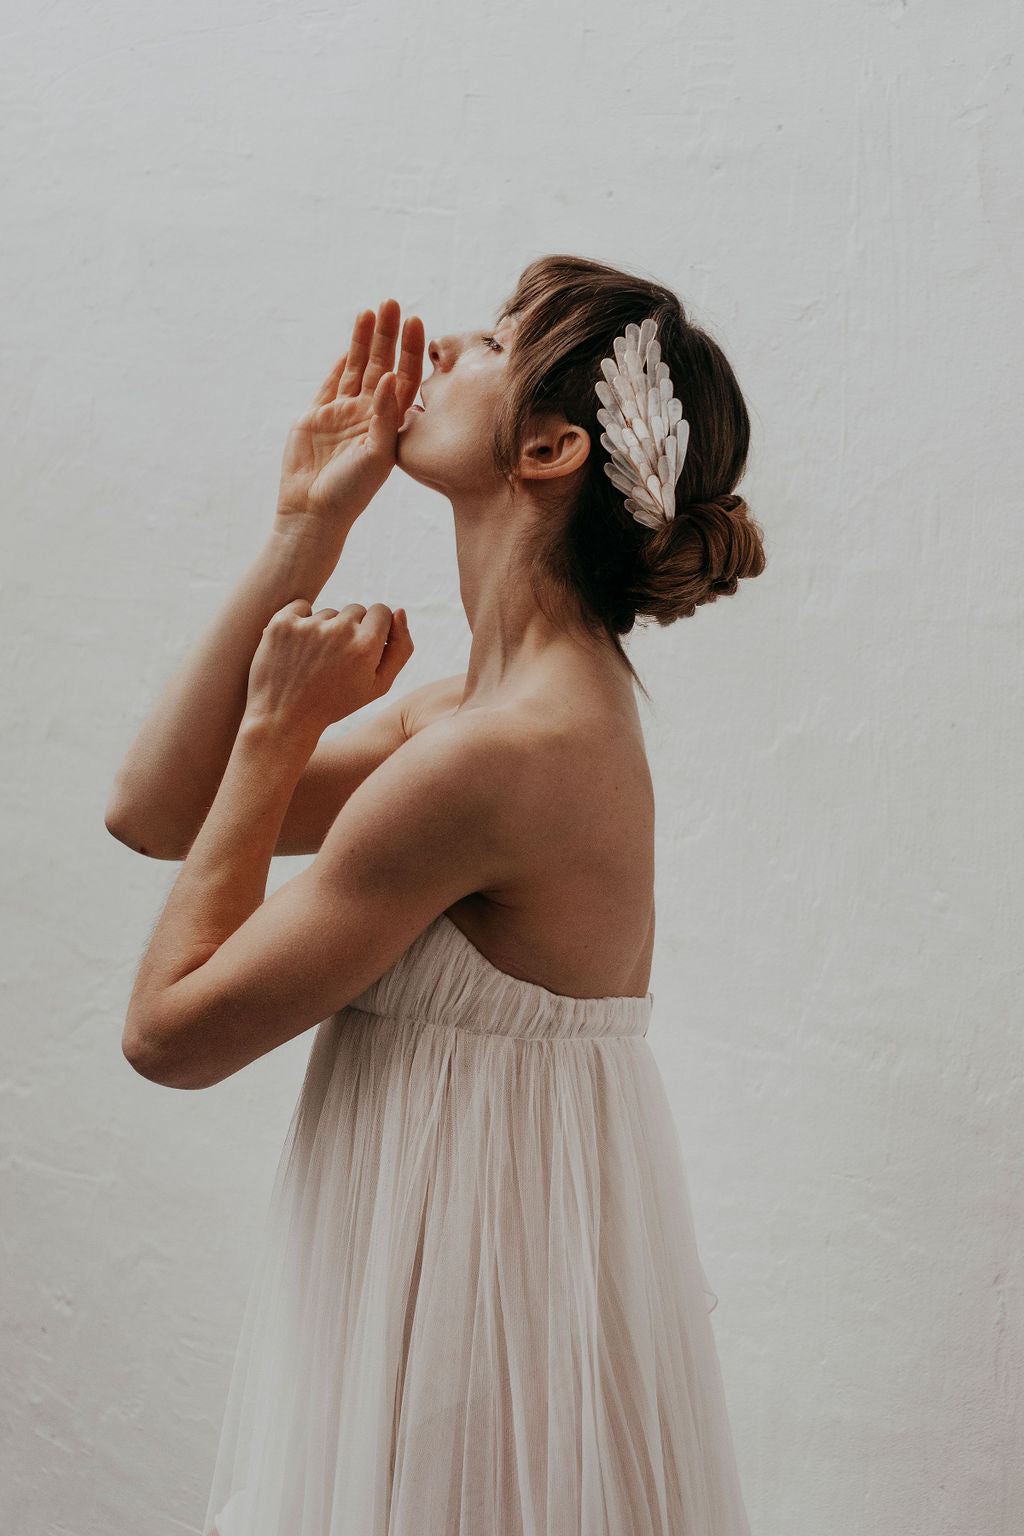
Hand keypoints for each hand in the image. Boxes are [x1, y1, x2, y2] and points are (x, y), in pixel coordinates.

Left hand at [242, 599, 414, 747]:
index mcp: (366, 645)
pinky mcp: (282, 622)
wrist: (284, 718)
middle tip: (336, 660)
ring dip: (325, 629)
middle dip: (350, 629)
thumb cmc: (335, 703)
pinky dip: (300, 621)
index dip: (375, 629)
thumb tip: (400, 610)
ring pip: (328, 612)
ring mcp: (309, 625)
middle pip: (355, 610)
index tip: (362, 647)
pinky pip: (301, 607)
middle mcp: (339, 630)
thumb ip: (401, 648)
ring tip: (314, 661)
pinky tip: (297, 647)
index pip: (382, 611)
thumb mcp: (379, 685)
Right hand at [275, 299, 424, 531]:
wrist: (312, 510)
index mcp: (389, 425)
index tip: (415, 323)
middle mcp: (368, 416)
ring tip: (370, 312)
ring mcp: (342, 415)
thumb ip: (384, 416)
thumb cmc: (351, 491)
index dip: (410, 351)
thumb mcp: (376, 454)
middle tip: (392, 302)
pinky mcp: (317, 417)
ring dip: (364, 341)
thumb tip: (391, 378)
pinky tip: (351, 345)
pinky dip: (341, 365)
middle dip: (387, 335)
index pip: (404, 379)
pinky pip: (332, 384)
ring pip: (356, 369)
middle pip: (382, 366)